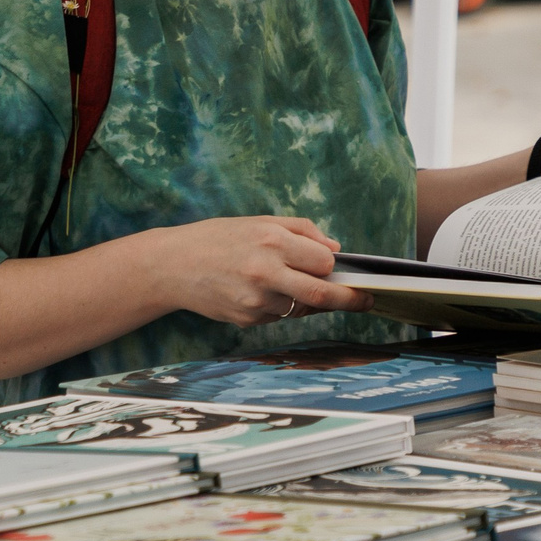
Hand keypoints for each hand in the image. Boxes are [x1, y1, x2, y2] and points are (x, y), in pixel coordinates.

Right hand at [135, 215, 371, 325]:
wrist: (173, 265)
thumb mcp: (260, 221)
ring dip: (302, 299)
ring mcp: (256, 299)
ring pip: (300, 307)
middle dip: (349, 299)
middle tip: (367, 301)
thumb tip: (335, 250)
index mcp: (272, 241)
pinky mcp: (247, 319)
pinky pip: (277, 316)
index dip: (332, 266)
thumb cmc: (218, 238)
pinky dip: (278, 306)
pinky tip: (256, 291)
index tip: (340, 269)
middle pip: (323, 293)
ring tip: (280, 283)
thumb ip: (302, 231)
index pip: (324, 262)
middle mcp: (266, 271)